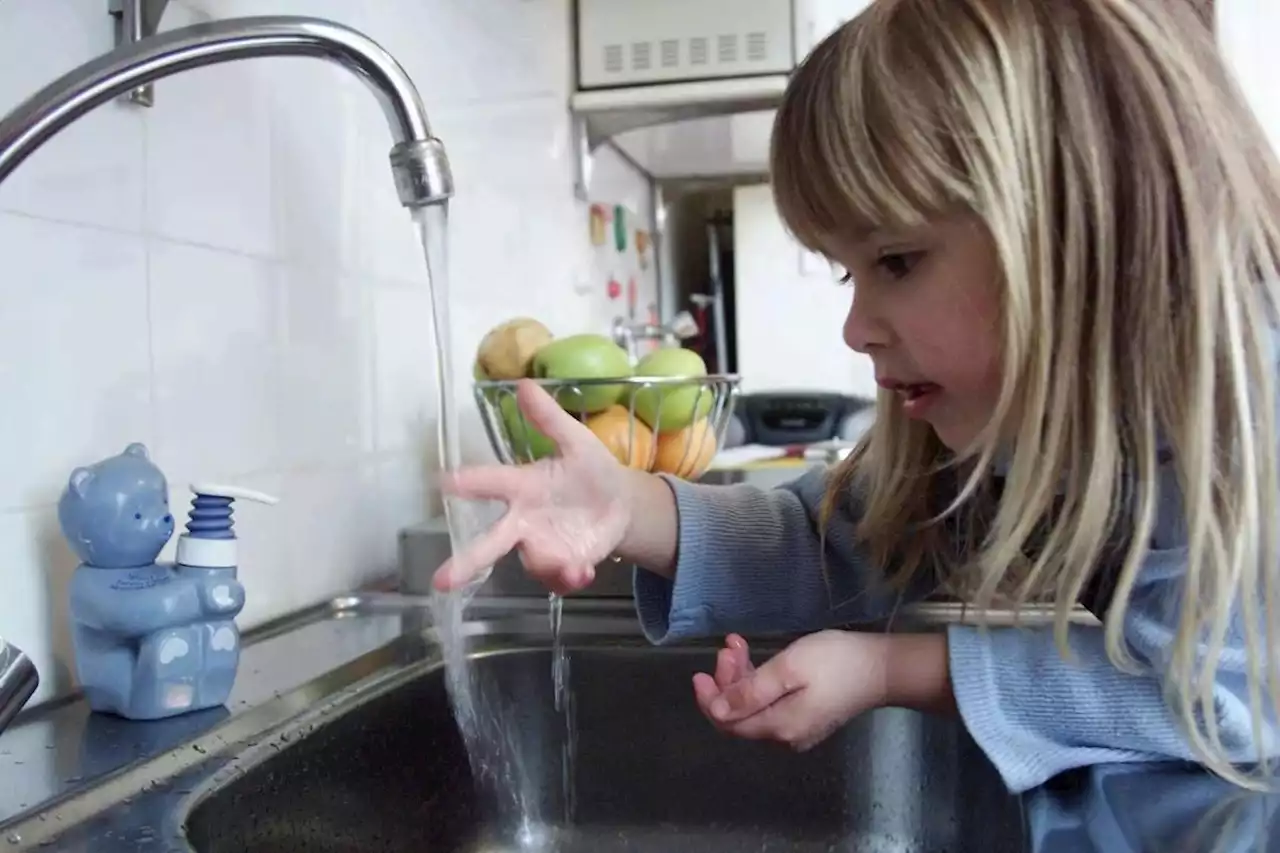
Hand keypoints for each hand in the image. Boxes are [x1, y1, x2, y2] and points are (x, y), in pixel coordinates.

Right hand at [432, 379, 631, 594]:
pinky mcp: (564, 564)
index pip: (490, 483)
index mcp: (523, 487)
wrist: (620, 503)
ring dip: (548, 565)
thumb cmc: (588, 469)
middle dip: (467, 561)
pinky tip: (584, 573)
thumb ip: (549, 418)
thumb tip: (524, 383)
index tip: (444, 482)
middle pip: (490, 541)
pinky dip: (569, 578)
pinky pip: (559, 577)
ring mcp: (542, 546)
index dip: (468, 482)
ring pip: (532, 561)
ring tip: (574, 567)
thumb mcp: (575, 440)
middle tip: (442, 581)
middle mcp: (524, 521)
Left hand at [691, 630, 889, 751]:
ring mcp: (798, 729)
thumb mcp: (788, 670)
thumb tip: (717, 711)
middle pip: (740, 715)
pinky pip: (771, 704)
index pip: (729, 723)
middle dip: (727, 681)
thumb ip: (750, 693)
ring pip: (754, 707)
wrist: (882, 668)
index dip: (709, 700)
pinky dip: (758, 681)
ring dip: (742, 677)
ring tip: (738, 645)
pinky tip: (756, 658)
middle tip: (729, 648)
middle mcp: (785, 737)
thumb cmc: (834, 663)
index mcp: (778, 728)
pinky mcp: (807, 716)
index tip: (699, 673)